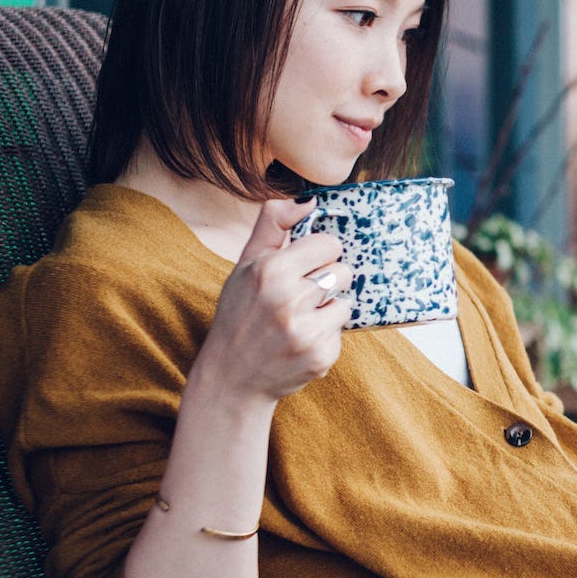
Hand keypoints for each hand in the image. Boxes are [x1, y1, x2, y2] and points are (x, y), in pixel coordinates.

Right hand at [191, 198, 352, 406]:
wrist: (231, 377)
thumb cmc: (239, 314)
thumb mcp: (245, 265)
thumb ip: (273, 226)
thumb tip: (308, 200)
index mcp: (270, 270)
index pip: (329, 244)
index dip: (319, 254)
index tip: (303, 266)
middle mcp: (289, 299)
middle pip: (343, 272)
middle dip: (325, 282)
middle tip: (298, 297)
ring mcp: (307, 331)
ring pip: (345, 303)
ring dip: (327, 311)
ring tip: (296, 321)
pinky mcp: (321, 356)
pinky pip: (342, 333)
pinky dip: (324, 336)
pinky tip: (298, 343)